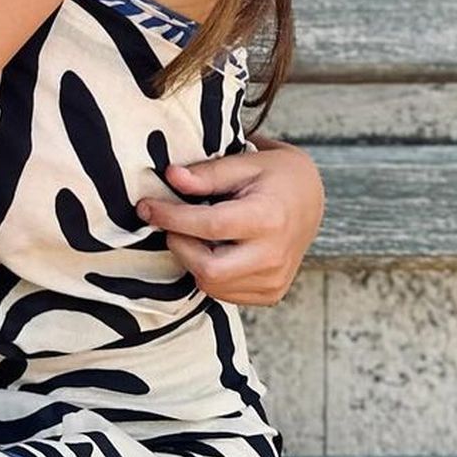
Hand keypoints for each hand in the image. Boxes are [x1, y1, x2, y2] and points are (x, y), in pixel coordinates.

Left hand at [136, 135, 325, 306]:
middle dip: (179, 245)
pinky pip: (223, 292)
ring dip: (191, 259)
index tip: (145, 207)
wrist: (311, 201)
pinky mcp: (270, 293)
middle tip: (172, 223)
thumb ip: (208, 173)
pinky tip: (213, 248)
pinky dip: (208, 272)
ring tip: (194, 232)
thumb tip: (172, 176)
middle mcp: (274, 256)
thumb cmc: (276, 176)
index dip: (171, 217)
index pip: (208, 226)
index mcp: (269, 219)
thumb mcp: (246, 162)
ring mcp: (274, 280)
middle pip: (208, 268)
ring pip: (211, 283)